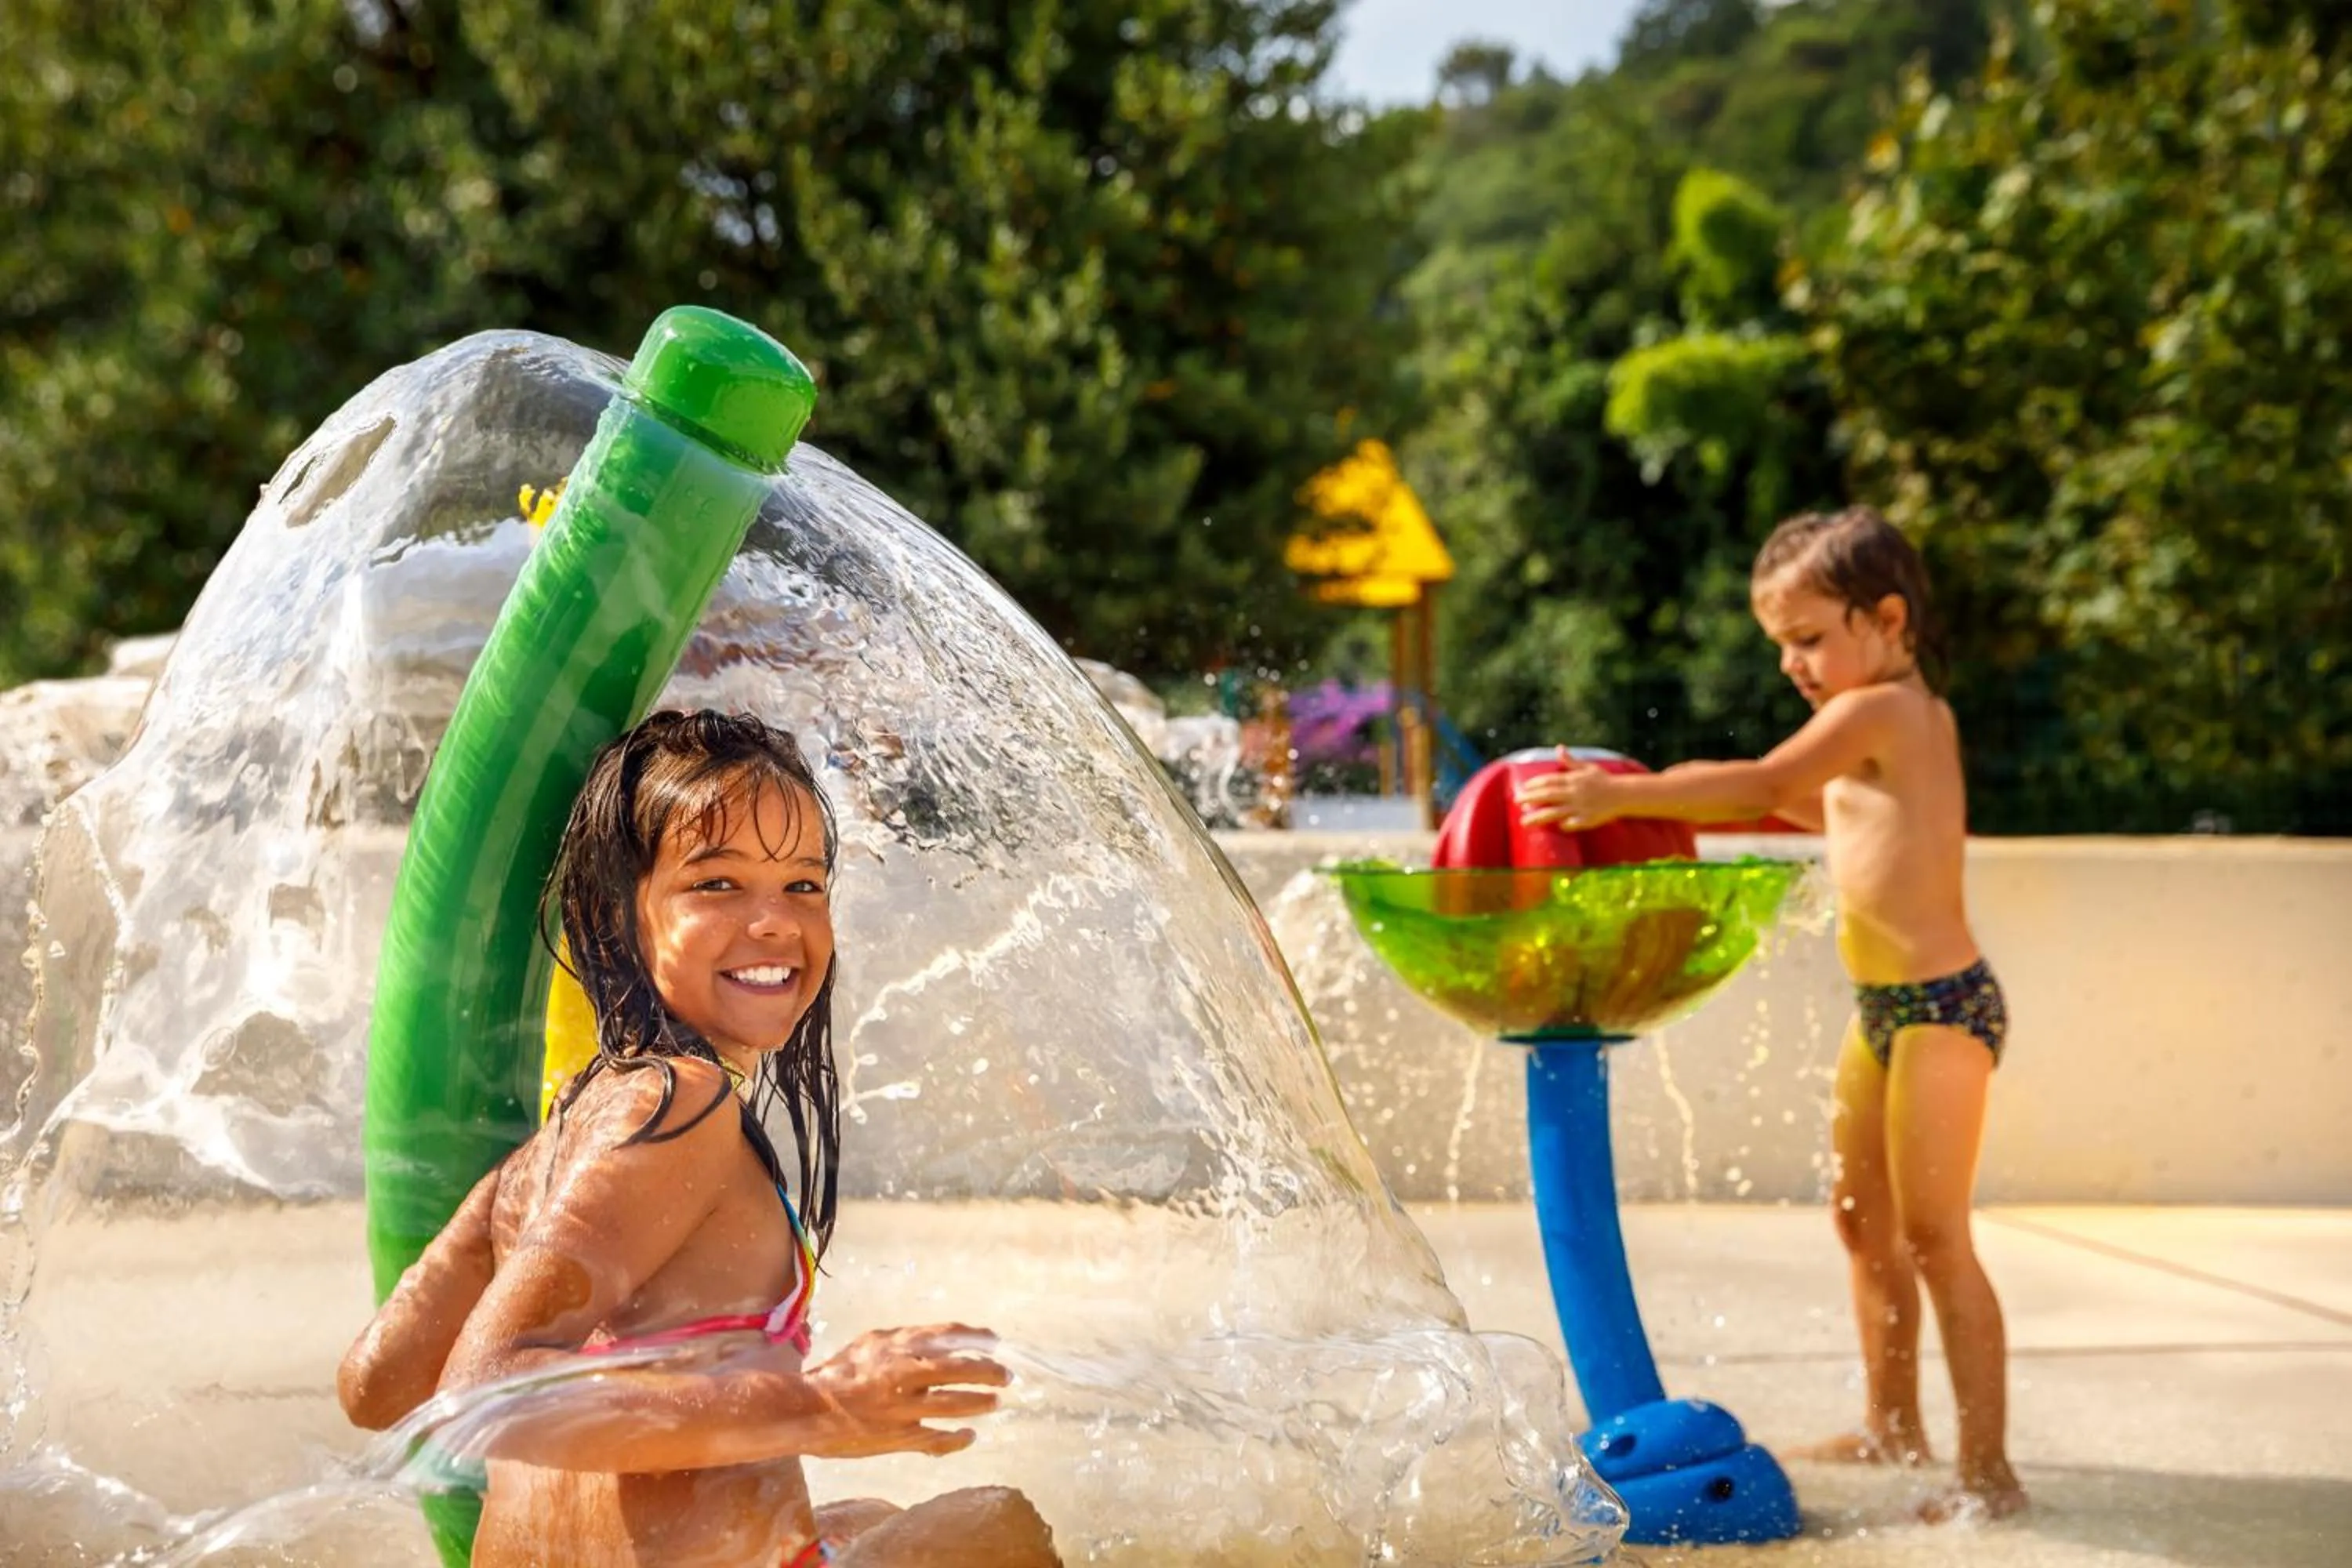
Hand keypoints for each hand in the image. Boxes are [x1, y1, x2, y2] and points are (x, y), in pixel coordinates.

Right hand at [802, 1325, 1009, 1457]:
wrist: (807, 1410)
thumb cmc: (837, 1374)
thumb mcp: (870, 1344)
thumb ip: (904, 1341)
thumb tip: (940, 1341)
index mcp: (897, 1345)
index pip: (949, 1335)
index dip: (977, 1337)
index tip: (994, 1340)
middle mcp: (904, 1372)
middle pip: (960, 1368)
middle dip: (988, 1371)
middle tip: (1006, 1375)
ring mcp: (904, 1407)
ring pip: (955, 1403)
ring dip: (980, 1403)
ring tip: (995, 1403)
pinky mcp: (899, 1436)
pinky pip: (937, 1438)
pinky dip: (957, 1439)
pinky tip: (969, 1436)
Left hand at [1514, 749, 1623, 830]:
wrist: (1624, 794)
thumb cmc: (1604, 780)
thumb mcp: (1588, 768)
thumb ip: (1571, 761)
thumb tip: (1559, 748)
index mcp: (1573, 780)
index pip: (1549, 780)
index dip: (1534, 784)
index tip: (1523, 787)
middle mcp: (1574, 793)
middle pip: (1548, 796)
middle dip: (1530, 798)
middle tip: (1516, 802)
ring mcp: (1580, 807)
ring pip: (1555, 813)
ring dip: (1538, 817)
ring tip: (1523, 822)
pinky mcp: (1588, 819)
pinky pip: (1572, 823)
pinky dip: (1564, 824)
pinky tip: (1556, 827)